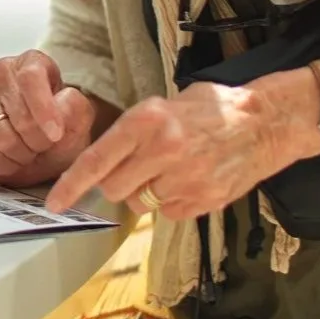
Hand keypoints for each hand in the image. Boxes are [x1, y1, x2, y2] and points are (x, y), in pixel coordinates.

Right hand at [0, 50, 104, 188]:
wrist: (40, 146)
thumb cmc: (58, 128)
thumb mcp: (79, 119)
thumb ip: (75, 109)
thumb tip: (60, 106)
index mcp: (32, 61)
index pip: (31, 79)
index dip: (43, 110)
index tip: (56, 134)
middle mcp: (2, 70)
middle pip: (17, 112)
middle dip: (36, 141)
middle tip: (44, 146)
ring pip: (0, 133)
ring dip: (19, 154)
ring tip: (28, 152)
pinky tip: (10, 158)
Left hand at [44, 77, 309, 221]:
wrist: (265, 124)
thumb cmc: (213, 110)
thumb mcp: (167, 104)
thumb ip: (134, 131)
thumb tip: (103, 160)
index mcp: (147, 120)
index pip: (97, 160)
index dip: (71, 185)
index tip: (54, 202)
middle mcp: (162, 150)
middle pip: (113, 188)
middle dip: (117, 183)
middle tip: (138, 168)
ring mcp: (183, 179)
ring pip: (139, 204)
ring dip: (145, 193)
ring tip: (170, 171)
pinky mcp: (201, 201)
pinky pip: (166, 214)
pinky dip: (170, 203)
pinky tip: (188, 182)